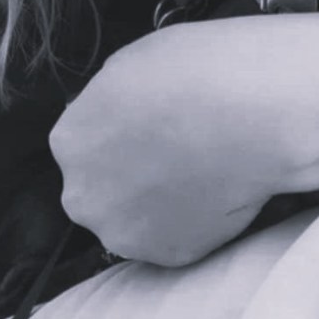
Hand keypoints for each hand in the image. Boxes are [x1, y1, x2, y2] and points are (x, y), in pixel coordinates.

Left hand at [49, 19, 292, 265]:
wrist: (249, 113)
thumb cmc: (192, 71)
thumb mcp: (129, 63)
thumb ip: (108, 100)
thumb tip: (114, 114)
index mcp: (70, 142)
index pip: (81, 140)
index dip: (114, 130)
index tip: (144, 123)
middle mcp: (84, 196)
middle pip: (97, 188)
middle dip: (125, 173)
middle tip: (169, 150)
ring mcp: (124, 232)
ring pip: (131, 219)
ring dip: (154, 202)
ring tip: (197, 171)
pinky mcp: (168, 256)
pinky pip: (172, 237)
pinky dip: (189, 220)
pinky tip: (213, 189)